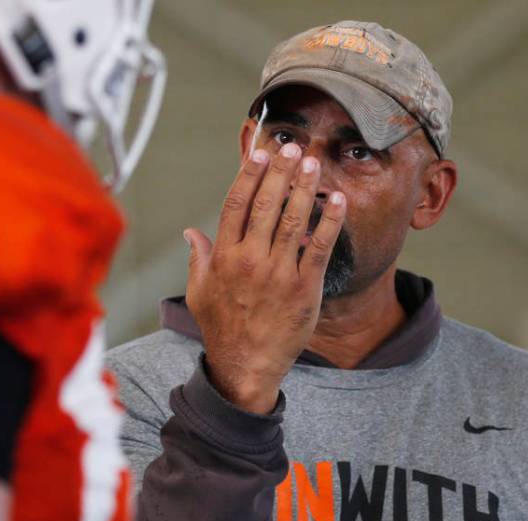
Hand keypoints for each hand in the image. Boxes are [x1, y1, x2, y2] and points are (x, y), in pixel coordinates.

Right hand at [183, 143, 345, 413]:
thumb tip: (190, 232)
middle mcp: (250, 260)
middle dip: (281, 172)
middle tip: (293, 148)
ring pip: (293, 220)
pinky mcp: (304, 288)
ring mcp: (279, 274)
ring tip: (313, 164)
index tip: (260, 154)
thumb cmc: (222, 329)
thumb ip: (198, 259)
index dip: (250, 175)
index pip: (236, 204)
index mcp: (224, 257)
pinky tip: (337, 201)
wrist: (246, 366)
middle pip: (266, 205)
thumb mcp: (199, 293)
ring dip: (305, 188)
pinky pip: (319, 248)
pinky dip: (330, 222)